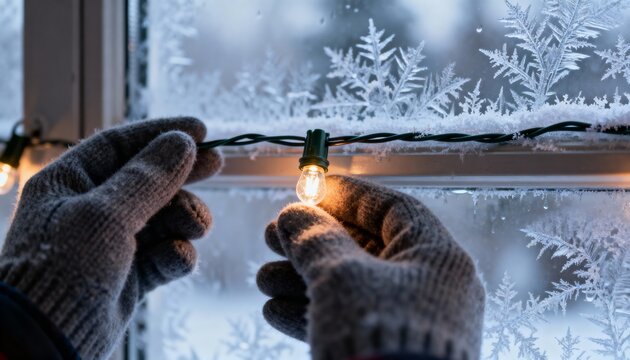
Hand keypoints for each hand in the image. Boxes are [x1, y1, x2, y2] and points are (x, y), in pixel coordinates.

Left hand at [0, 117, 221, 358]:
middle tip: (217, 165)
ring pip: (164, 216)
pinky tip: (175, 258)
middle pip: (149, 178)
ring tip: (195, 227)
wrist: (47, 341)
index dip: (161, 133)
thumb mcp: (106, 214)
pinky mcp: (131, 274)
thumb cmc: (65, 267)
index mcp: (70, 182)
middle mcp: (92, 208)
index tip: (201, 130)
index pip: (120, 144)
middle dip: (183, 174)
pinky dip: (176, 254)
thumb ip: (148, 177)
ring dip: (185, 218)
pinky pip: (165, 252)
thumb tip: (183, 141)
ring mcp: (113, 242)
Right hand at [257, 175, 484, 359]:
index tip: (310, 189)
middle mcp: (430, 288)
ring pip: (351, 287)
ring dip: (303, 279)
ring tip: (263, 277)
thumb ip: (315, 239)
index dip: (349, 195)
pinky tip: (273, 311)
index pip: (393, 209)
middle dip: (313, 241)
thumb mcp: (341, 276)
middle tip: (271, 235)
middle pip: (364, 249)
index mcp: (437, 258)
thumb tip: (294, 214)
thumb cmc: (376, 333)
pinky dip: (313, 313)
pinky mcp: (390, 351)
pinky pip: (351, 321)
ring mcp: (410, 322)